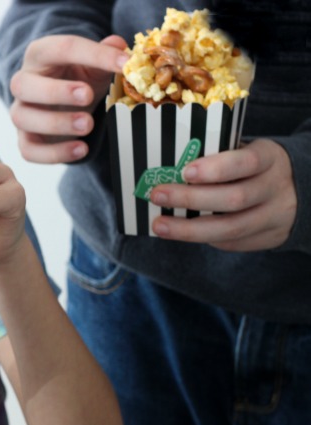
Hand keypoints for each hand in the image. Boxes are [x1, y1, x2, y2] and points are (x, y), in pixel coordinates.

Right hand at [9, 34, 127, 163]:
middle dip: (55, 91)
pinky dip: (55, 153)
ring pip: (22, 118)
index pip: (61, 48)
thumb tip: (119, 45)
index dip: (94, 55)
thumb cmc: (79, 80)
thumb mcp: (94, 65)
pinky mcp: (25, 141)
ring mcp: (21, 113)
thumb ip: (106, 54)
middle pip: (23, 85)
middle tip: (87, 96)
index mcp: (41, 54)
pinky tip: (81, 149)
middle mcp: (23, 83)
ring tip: (87, 125)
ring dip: (55, 123)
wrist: (67, 107)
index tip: (123, 64)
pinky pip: (30, 150)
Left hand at [149, 139, 296, 250]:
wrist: (299, 191)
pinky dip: (204, 238)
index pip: (246, 162)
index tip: (185, 171)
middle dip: (191, 198)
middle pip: (234, 198)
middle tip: (157, 195)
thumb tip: (168, 167)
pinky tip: (181, 233)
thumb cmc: (254, 167)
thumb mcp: (246, 152)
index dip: (216, 168)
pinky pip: (232, 242)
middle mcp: (276, 188)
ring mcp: (275, 217)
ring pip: (231, 228)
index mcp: (270, 158)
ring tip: (160, 225)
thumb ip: (218, 158)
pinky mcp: (269, 238)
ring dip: (189, 229)